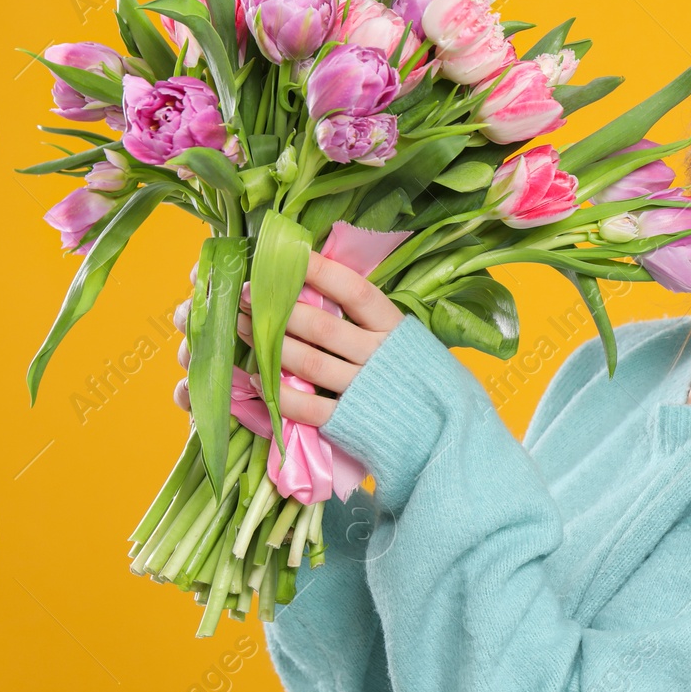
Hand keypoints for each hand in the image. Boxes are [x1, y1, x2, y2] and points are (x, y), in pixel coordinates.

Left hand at [173, 252, 404, 426]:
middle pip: (322, 326)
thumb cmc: (423, 379)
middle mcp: (379, 356)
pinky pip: (307, 407)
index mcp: (396, 330)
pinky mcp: (349, 421)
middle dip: (279, 308)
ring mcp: (363, 390)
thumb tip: (328, 286)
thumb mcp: (410, 341)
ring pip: (308, 362)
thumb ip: (376, 321)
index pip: (355, 292)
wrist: (446, 434)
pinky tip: (260, 380)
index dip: (322, 272)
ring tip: (244, 327)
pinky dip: (280, 394)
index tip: (289, 257)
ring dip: (270, 344)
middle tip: (247, 293)